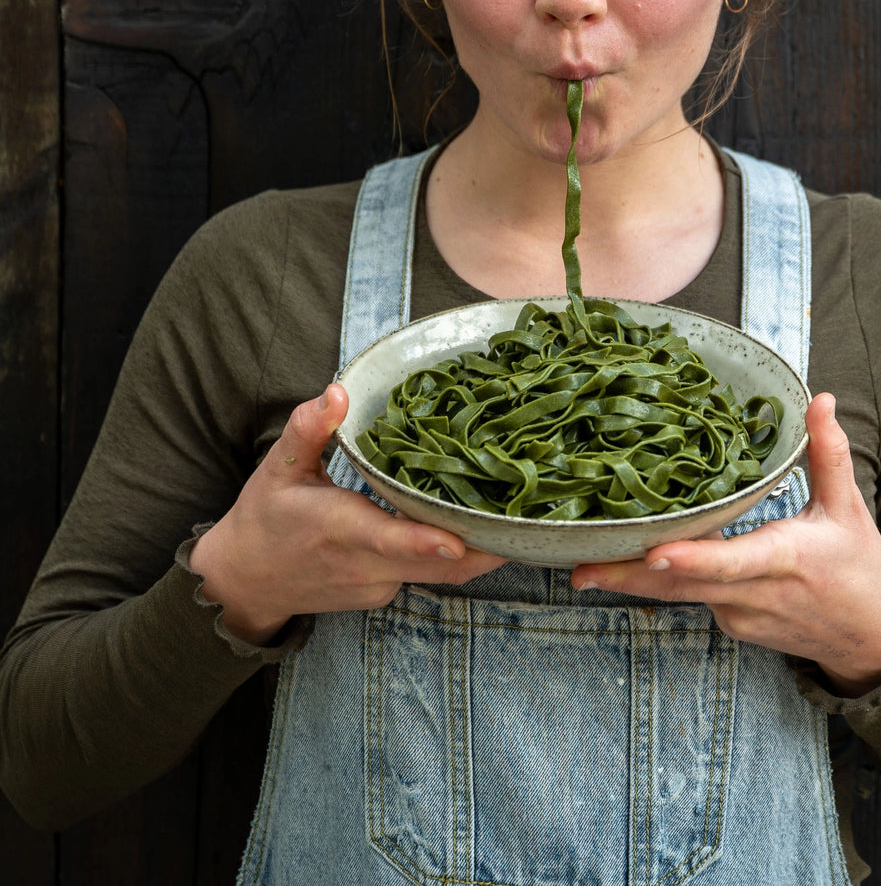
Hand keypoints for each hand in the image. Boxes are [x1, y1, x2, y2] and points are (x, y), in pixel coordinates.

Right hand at [190, 385, 506, 644]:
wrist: (245, 583)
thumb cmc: (264, 518)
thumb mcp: (276, 468)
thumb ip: (309, 428)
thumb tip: (339, 391)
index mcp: (340, 530)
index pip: (392, 541)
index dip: (429, 541)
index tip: (463, 537)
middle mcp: (367, 566)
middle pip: (439, 565)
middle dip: (486, 545)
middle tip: (532, 515)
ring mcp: (380, 586)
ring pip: (443, 574)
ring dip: (481, 549)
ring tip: (524, 512)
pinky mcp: (386, 593)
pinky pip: (429, 574)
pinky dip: (454, 553)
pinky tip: (480, 522)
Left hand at [571, 393, 880, 694]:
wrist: (871, 641)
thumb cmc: (860, 568)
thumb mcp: (849, 508)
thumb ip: (828, 453)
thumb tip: (819, 398)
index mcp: (782, 560)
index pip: (731, 562)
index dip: (691, 559)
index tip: (653, 553)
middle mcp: (752, 593)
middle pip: (682, 585)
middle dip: (629, 576)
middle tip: (578, 566)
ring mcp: (736, 614)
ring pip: (676, 595)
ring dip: (630, 580)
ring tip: (580, 564)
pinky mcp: (728, 623)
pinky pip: (687, 598)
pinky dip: (658, 581)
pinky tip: (623, 562)